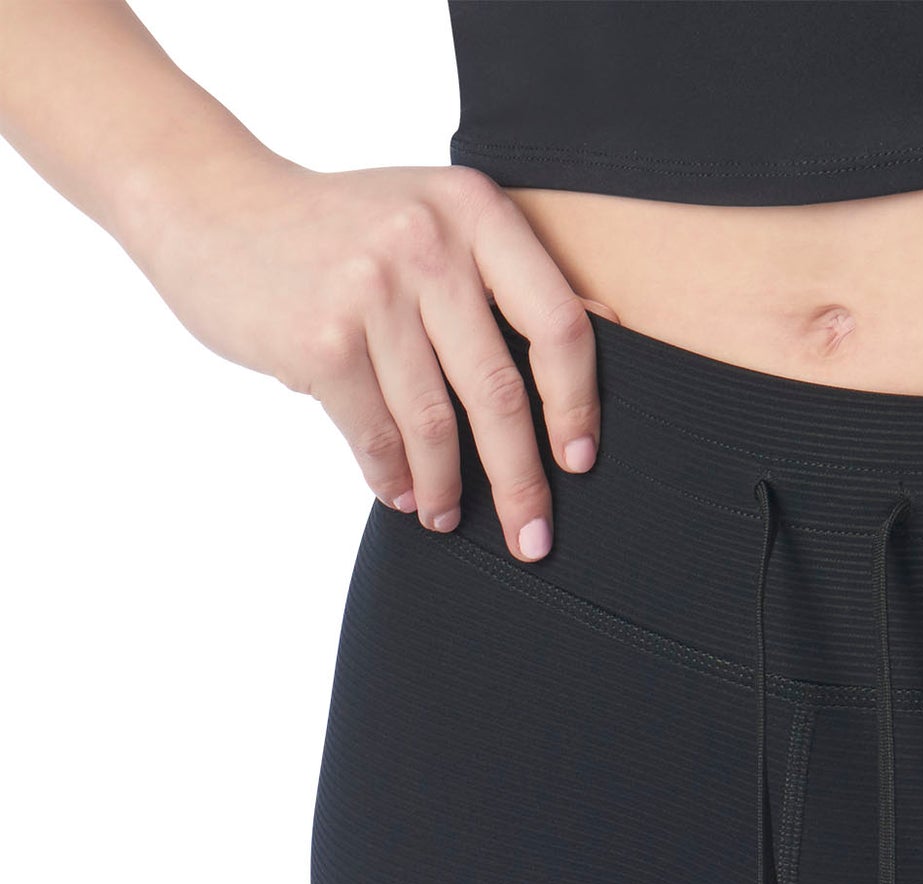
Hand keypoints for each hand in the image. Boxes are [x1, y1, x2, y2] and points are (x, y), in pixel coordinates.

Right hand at [126, 155, 617, 558]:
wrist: (210, 202)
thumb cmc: (343, 230)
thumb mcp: (434, 219)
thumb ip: (504, 271)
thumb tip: (606, 330)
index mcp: (476, 211)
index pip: (557, 324)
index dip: (576, 405)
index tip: (579, 463)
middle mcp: (429, 242)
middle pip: (499, 390)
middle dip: (520, 481)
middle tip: (532, 537)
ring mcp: (370, 289)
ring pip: (434, 423)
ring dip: (445, 488)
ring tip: (447, 517)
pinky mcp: (320, 338)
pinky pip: (375, 433)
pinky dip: (391, 475)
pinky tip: (400, 494)